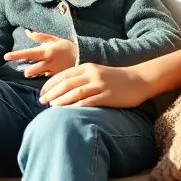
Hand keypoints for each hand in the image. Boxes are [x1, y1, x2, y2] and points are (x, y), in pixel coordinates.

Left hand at [3, 31, 75, 77]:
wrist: (84, 56)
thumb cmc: (67, 46)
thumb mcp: (54, 39)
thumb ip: (40, 37)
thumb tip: (27, 32)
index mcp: (46, 52)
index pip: (28, 53)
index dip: (17, 55)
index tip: (6, 56)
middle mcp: (49, 62)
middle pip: (34, 68)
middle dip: (28, 71)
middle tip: (24, 72)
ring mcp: (53, 71)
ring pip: (39, 75)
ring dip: (33, 75)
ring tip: (29, 74)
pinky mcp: (57, 77)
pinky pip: (47, 79)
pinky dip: (42, 78)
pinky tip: (40, 78)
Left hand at [38, 63, 153, 108]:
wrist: (139, 80)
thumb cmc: (115, 79)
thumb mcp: (96, 73)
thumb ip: (81, 78)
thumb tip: (62, 90)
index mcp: (86, 67)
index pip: (62, 75)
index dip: (49, 85)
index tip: (41, 94)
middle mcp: (91, 74)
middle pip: (65, 84)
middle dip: (51, 93)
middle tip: (41, 102)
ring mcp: (100, 85)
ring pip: (75, 92)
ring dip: (61, 100)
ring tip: (51, 107)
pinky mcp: (108, 96)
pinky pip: (89, 101)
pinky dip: (77, 106)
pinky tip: (69, 112)